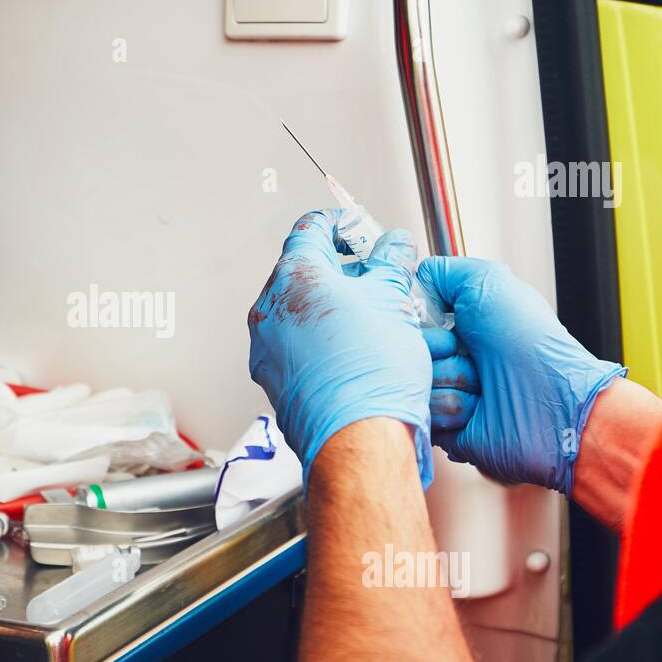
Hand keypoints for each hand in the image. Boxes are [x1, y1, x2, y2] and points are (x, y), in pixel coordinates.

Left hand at [248, 211, 432, 486]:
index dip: (340, 223)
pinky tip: (353, 351)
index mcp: (294, 276)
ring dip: (331, 308)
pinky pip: (296, 347)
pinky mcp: (273, 379)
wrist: (358, 437)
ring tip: (370, 319)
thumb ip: (391, 261)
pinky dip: (320, 341)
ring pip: (298, 312)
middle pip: (302, 272)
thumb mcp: (394, 298)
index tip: (357, 229)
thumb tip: (394, 246)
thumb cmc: (371, 373)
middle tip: (373, 277)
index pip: (310, 229)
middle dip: (340, 270)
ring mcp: (266, 347)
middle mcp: (269, 310)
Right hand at [416, 256, 625, 494]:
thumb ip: (443, 271)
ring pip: (413, 383)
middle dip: (432, 349)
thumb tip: (415, 278)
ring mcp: (448, 390)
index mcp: (458, 324)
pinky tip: (477, 406)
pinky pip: (424, 414)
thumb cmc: (529, 343)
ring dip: (447, 380)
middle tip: (463, 349)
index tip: (431, 317)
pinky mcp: (446, 426)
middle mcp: (452, 356)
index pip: (406, 317)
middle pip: (404, 350)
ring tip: (481, 383)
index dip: (414, 317)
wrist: (552, 402)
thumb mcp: (487, 281)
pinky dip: (450, 409)